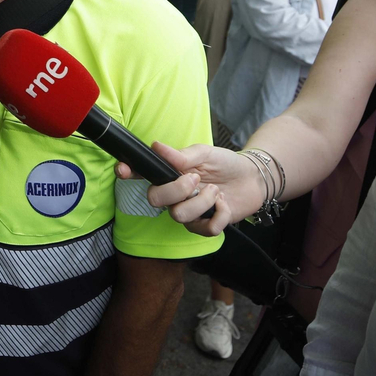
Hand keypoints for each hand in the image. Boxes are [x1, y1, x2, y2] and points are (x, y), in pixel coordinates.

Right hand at [117, 140, 260, 235]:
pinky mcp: (206, 226)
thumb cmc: (225, 164)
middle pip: (155, 200)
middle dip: (176, 190)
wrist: (253, 178)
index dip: (128, 173)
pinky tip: (224, 204)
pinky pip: (205, 228)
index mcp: (169, 175)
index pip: (141, 175)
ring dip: (202, 201)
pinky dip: (219, 213)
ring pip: (179, 216)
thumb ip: (181, 155)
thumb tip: (156, 146)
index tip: (123, 169)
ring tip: (216, 191)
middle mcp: (174, 196)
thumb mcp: (205, 153)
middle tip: (196, 179)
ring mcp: (189, 212)